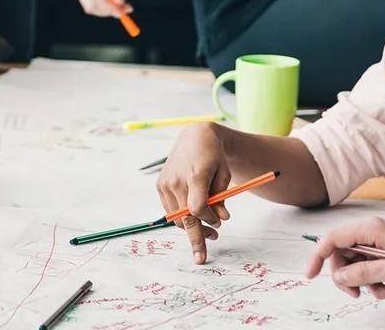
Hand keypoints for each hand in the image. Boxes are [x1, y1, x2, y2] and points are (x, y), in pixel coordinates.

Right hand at [75, 0, 133, 16]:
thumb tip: (119, 4)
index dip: (107, 5)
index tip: (122, 11)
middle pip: (90, 3)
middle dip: (107, 11)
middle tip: (127, 10)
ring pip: (90, 7)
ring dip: (107, 10)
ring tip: (124, 5)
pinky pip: (91, 5)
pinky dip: (104, 8)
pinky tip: (116, 1)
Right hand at [156, 123, 231, 264]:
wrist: (194, 138)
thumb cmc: (213, 156)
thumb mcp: (224, 175)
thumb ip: (222, 198)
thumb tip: (222, 220)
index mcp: (195, 176)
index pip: (197, 209)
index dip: (209, 220)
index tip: (219, 224)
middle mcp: (176, 181)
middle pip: (184, 218)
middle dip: (197, 237)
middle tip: (209, 247)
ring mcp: (165, 184)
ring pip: (176, 218)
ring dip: (190, 228)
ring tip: (209, 230)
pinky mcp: (160, 186)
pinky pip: (170, 210)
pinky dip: (182, 217)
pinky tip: (194, 216)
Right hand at [307, 217, 384, 299]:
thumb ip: (364, 272)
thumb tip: (340, 277)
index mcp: (370, 229)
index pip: (331, 239)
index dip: (317, 257)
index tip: (310, 274)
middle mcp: (372, 231)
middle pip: (342, 253)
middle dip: (346, 276)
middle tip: (355, 292)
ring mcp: (380, 239)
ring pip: (357, 262)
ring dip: (366, 281)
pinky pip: (371, 264)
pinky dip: (378, 280)